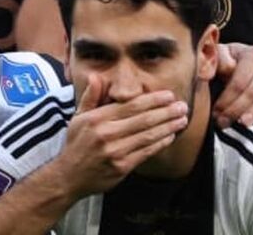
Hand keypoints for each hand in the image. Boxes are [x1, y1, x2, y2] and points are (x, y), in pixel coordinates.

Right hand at [49, 75, 187, 198]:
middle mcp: (106, 134)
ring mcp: (115, 151)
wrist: (69, 176)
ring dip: (169, 127)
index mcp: (96, 119)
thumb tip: (95, 76)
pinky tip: (170, 136)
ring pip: (148, 135)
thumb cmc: (76, 144)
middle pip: (143, 119)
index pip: (130, 105)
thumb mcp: (77, 117)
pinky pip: (146, 152)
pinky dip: (161, 143)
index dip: (152, 100)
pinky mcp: (122, 166)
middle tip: (182, 106)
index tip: (168, 95)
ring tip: (182, 120)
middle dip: (166, 112)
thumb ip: (90, 97)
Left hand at [212, 42, 252, 127]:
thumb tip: (206, 73)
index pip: (240, 79)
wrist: (240, 61)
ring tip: (242, 122)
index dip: (228, 98)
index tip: (216, 111)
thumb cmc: (226, 61)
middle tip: (224, 121)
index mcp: (251, 53)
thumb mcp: (216, 58)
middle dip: (238, 108)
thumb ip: (211, 64)